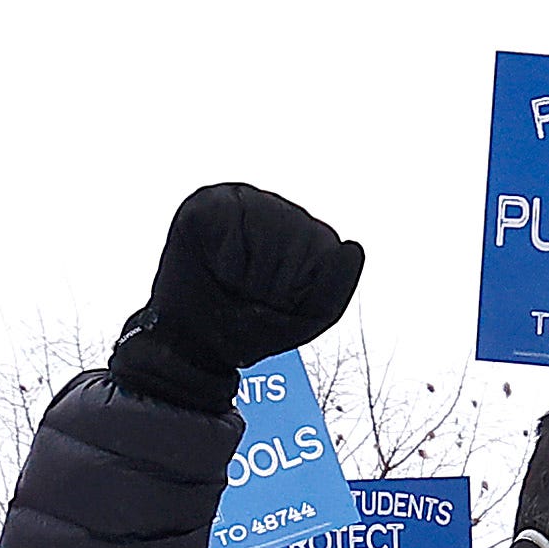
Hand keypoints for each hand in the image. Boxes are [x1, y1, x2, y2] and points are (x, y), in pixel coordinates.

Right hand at [126, 181, 364, 400]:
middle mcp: (275, 211)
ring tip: (232, 280)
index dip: (300, 286)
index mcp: (303, 233)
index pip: (324, 247)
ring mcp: (242, 201)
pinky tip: (215, 264)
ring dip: (248, 270)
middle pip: (296, 237)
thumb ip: (337, 286)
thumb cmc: (250, 330)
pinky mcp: (208, 202)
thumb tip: (353, 247)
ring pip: (268, 228)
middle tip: (248, 294)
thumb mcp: (306, 318)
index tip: (276, 302)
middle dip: (273, 280)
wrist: (195, 346)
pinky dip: (224, 256)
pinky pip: (230, 220)